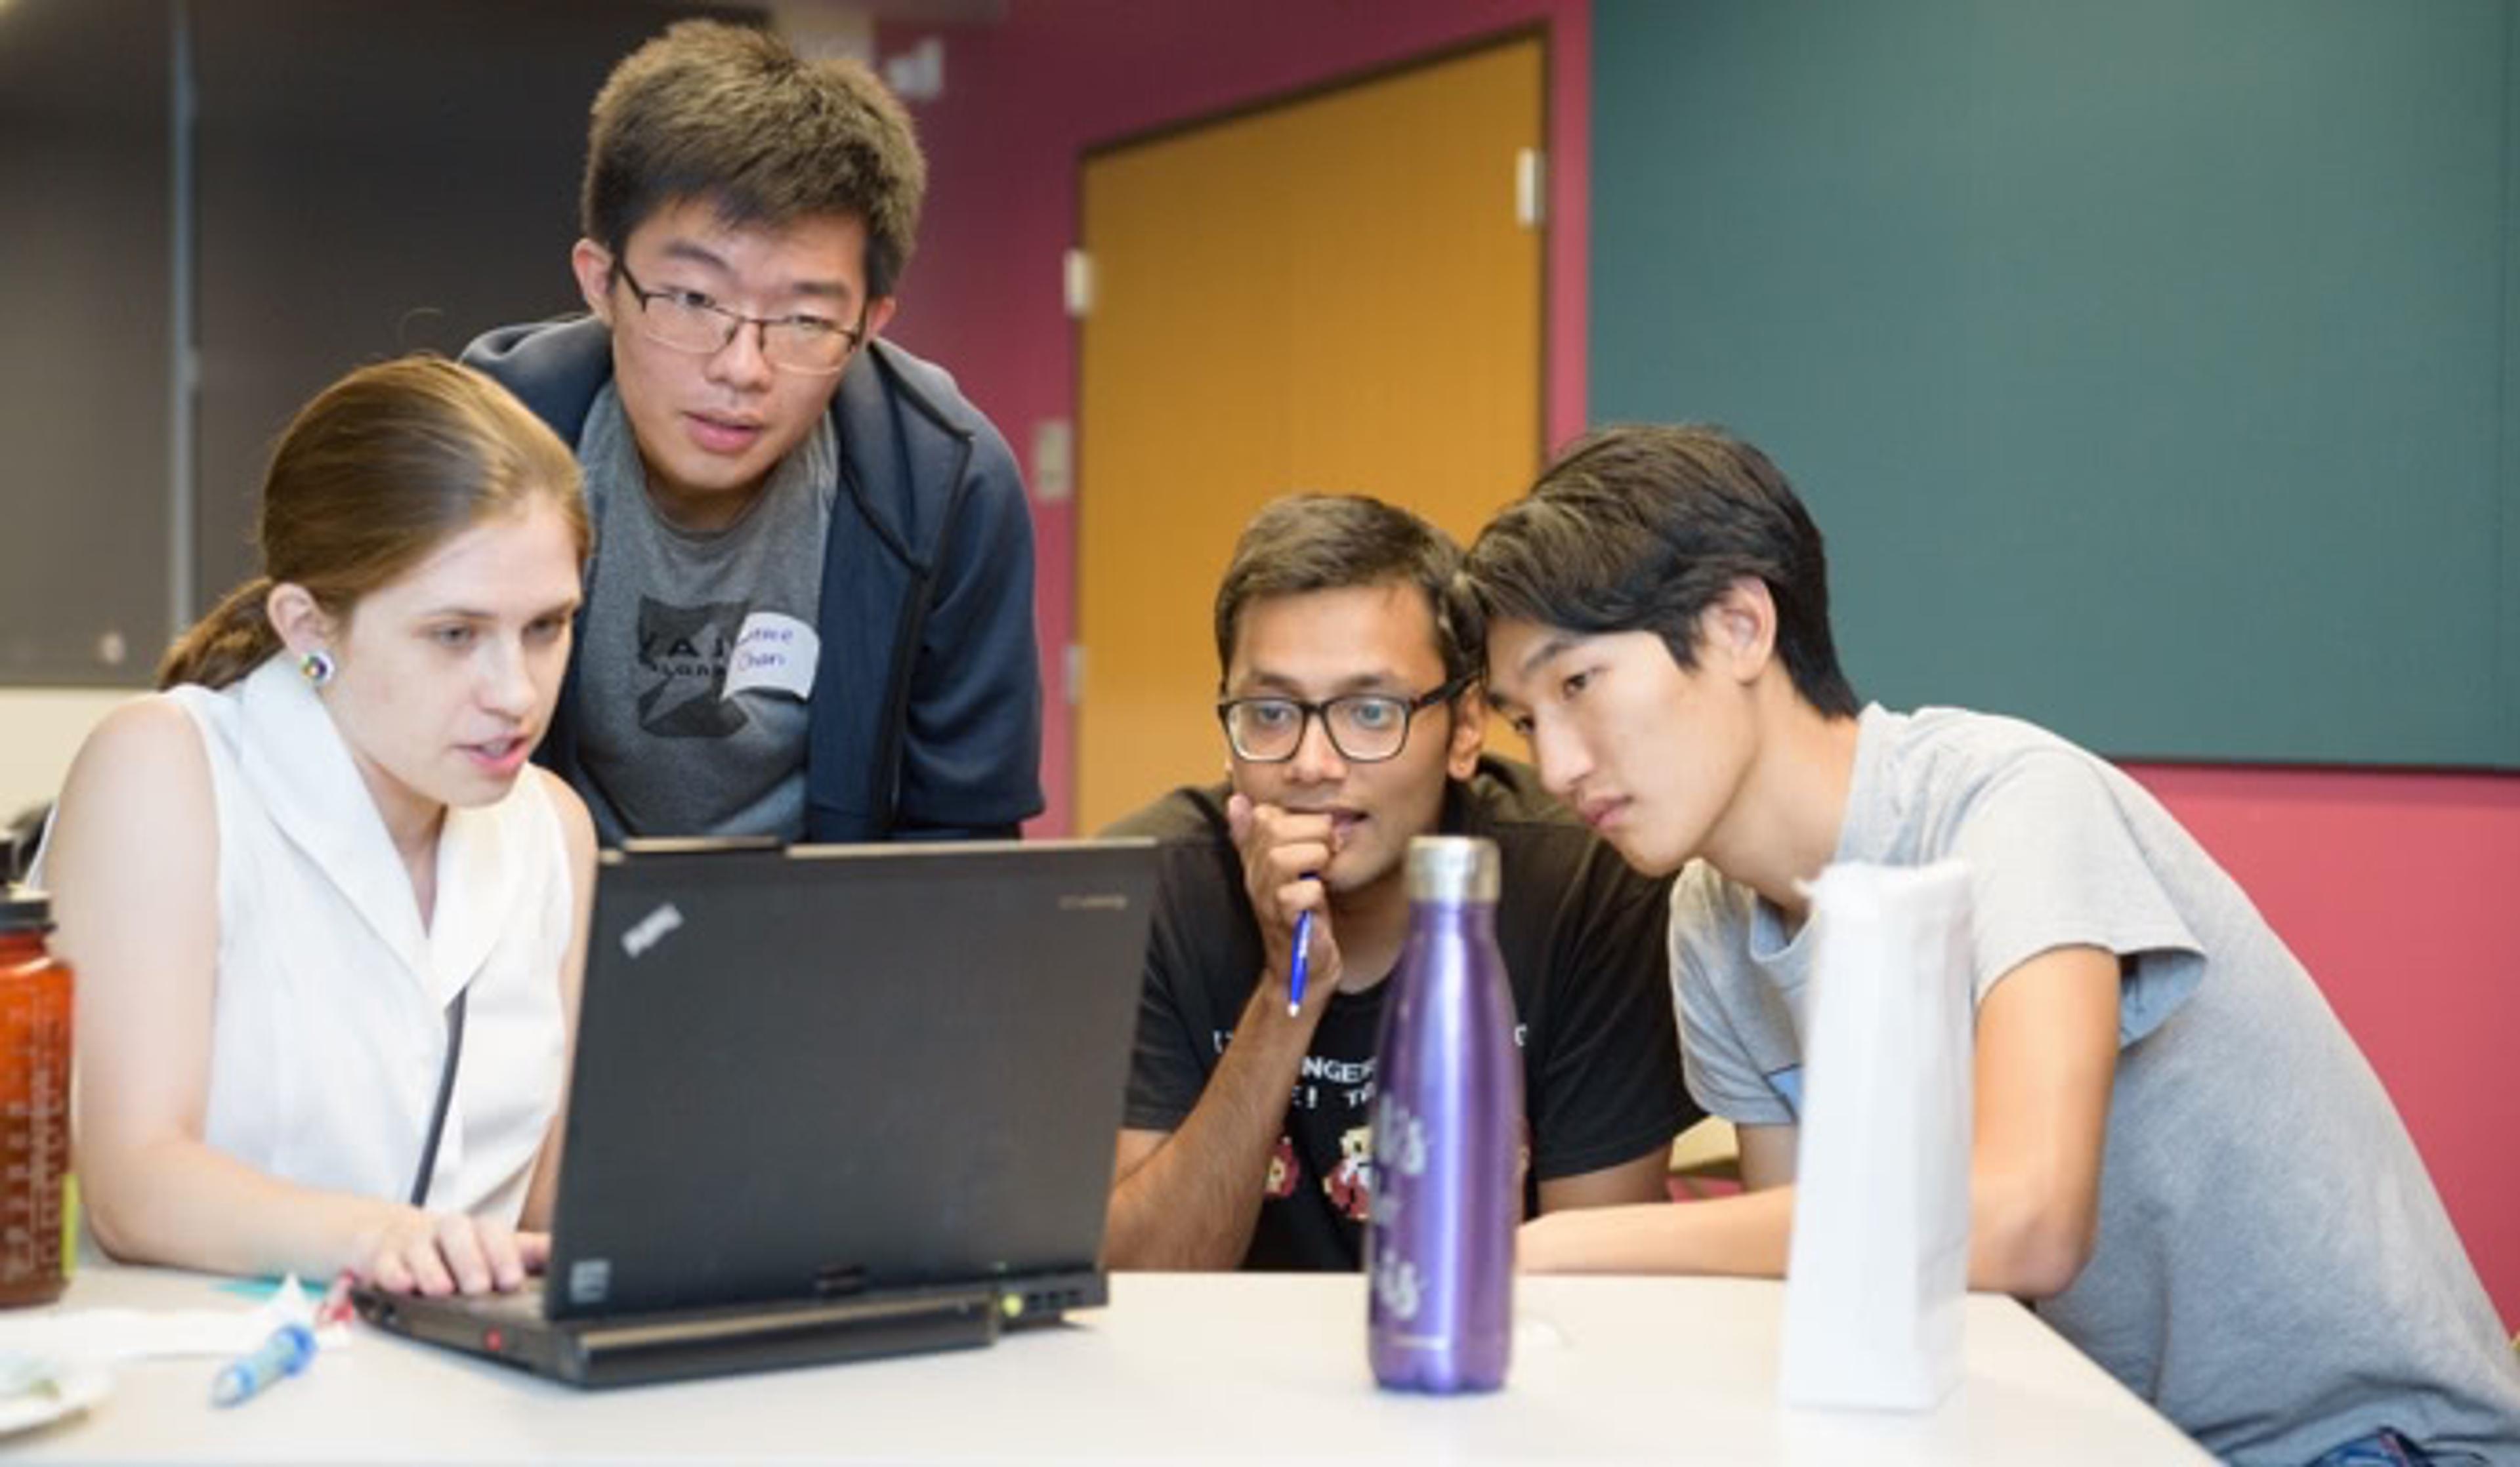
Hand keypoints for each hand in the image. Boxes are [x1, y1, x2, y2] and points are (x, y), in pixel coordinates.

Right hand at [354, 1207, 548, 1295]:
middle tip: (480, 1287)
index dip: (504, 1254)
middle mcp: (447, 1231)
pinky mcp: (383, 1258)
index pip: (494, 1232)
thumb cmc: (454, 1247)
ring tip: (442, 1289)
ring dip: (432, 1269)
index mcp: (477, 1229)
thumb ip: (528, 1252)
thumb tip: (565, 1254)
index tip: (513, 1279)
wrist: (395, 1234)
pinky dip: (393, 1274)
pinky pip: (386, 1263)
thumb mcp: (494, 1249)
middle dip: (471, 1260)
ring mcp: (414, 1243)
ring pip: (421, 1247)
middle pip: (459, 1233)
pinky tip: (401, 1285)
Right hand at [1227, 793, 1343, 1013]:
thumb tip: (1237, 799)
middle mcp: (1256, 876)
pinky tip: (1318, 902)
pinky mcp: (1284, 925)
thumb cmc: (1302, 915)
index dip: (1295, 815)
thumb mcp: (1287, 870)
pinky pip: (1295, 896)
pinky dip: (1314, 894)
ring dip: (1314, 859)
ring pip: (1280, 858)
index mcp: (1257, 859)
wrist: (1304, 971)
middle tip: (1328, 851)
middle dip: (1312, 831)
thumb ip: (1267, 837)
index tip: (1316, 834)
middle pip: (1272, 829)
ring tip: (1323, 874)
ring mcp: (1267, 900)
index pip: (1263, 814)